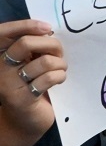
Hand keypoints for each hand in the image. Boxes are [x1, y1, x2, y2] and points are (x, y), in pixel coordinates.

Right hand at [0, 20, 64, 140]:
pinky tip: (59, 80)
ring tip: (60, 70)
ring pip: (44, 61)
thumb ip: (33, 46)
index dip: (25, 25)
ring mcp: (7, 84)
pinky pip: (49, 78)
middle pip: (26, 43)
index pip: (3, 33)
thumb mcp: (30, 61)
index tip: (47, 27)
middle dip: (52, 45)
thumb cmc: (32, 85)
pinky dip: (60, 76)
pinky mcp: (21, 98)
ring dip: (60, 64)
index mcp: (0, 55)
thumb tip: (47, 29)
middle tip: (60, 54)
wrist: (26, 120)